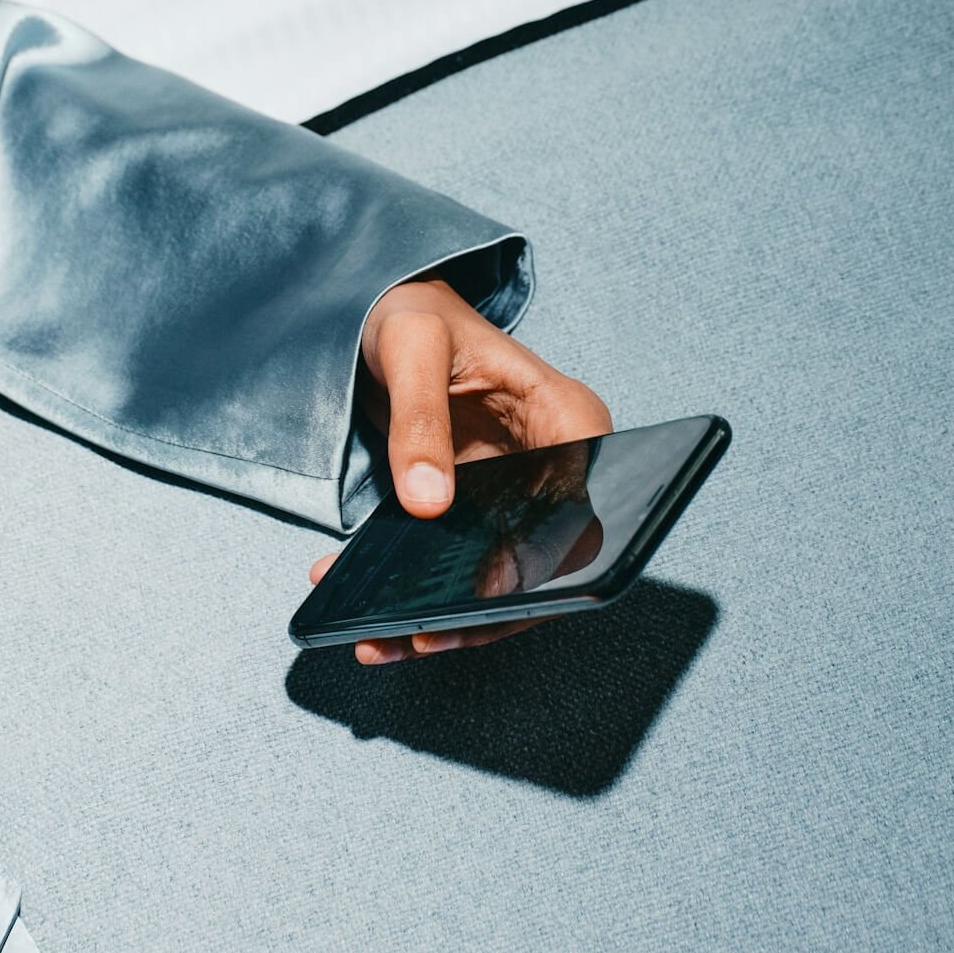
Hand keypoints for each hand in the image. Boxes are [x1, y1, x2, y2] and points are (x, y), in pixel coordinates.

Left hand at [307, 277, 611, 664]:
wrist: (391, 312)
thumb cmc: (415, 313)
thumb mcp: (410, 347)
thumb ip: (419, 419)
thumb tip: (427, 504)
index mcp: (570, 418)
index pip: (581, 509)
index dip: (540, 560)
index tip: (485, 593)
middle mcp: (561, 465)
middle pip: (546, 562)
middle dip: (485, 612)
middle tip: (417, 635)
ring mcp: (524, 496)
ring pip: (506, 581)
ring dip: (448, 621)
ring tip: (380, 640)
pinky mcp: (485, 514)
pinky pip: (467, 571)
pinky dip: (423, 600)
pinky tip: (372, 618)